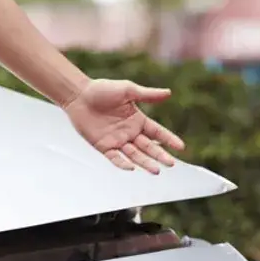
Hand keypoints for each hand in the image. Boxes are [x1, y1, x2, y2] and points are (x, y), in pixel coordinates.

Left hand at [63, 79, 184, 173]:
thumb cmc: (103, 89)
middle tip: (171, 163)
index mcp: (138, 120)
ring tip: (156, 170)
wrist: (79, 95)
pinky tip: (131, 169)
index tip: (181, 147)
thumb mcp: (128, 90)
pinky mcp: (104, 146)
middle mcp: (130, 132)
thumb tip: (168, 93)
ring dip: (145, 163)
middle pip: (148, 147)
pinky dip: (122, 164)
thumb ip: (147, 95)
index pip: (157, 132)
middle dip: (160, 155)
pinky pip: (115, 158)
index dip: (169, 139)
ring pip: (135, 155)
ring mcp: (117, 141)